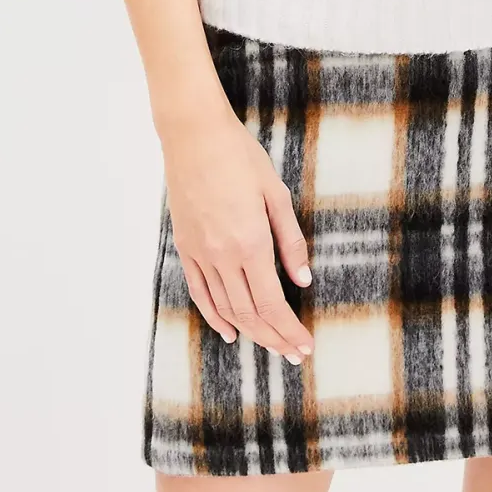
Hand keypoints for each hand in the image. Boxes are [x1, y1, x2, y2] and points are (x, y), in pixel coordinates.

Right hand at [160, 106, 313, 361]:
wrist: (194, 136)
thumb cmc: (240, 157)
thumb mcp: (275, 194)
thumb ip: (290, 241)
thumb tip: (303, 280)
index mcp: (250, 243)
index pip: (272, 304)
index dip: (289, 330)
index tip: (305, 346)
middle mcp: (223, 256)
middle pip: (250, 313)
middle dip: (275, 338)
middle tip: (295, 354)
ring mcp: (200, 253)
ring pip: (225, 308)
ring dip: (250, 333)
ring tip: (272, 346)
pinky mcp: (186, 247)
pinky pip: (200, 293)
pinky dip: (215, 317)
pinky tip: (230, 331)